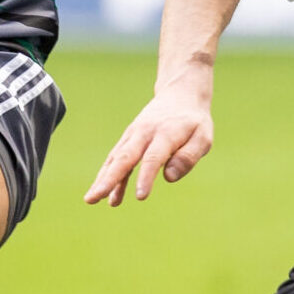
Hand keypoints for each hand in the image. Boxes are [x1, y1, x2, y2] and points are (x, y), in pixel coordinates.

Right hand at [84, 84, 215, 205]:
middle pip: (125, 158)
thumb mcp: (203, 137)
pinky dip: (109, 175)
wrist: (179, 94)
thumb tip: (169, 178)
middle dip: (109, 179)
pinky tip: (107, 196)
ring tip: (91, 199)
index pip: (153, 157)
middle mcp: (144, 133)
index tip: (140, 196)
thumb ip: (188, 157)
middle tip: (94, 198)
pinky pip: (116, 158)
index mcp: (166, 133)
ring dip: (103, 179)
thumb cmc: (194, 122)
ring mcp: (133, 135)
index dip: (146, 176)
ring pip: (115, 158)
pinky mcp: (128, 139)